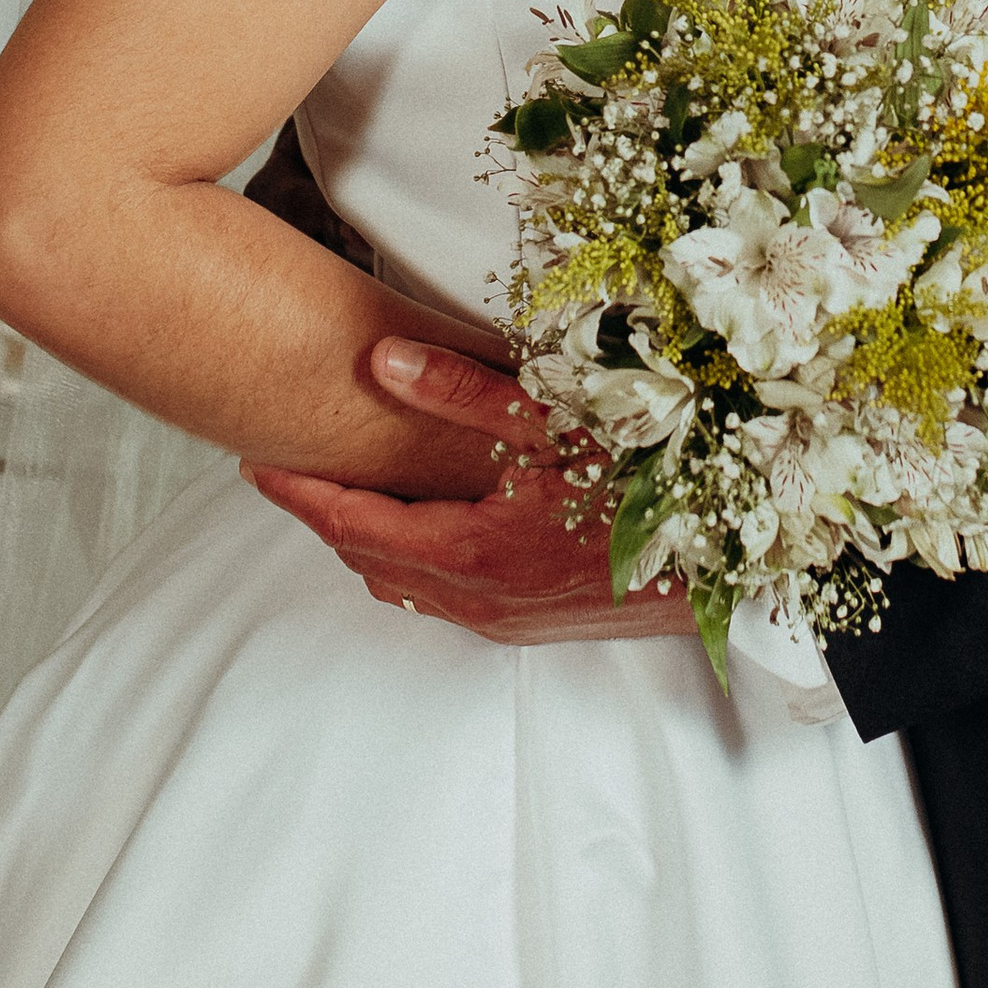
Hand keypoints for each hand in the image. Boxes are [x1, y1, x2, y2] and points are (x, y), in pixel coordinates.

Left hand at [242, 340, 699, 645]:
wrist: (732, 563)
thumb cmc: (655, 486)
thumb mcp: (558, 421)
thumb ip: (463, 391)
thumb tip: (380, 361)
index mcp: (470, 549)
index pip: (351, 522)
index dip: (298, 492)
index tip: (255, 464)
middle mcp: (478, 597)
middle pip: (368, 558)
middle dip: (324, 515)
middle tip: (288, 472)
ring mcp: (504, 619)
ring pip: (405, 584)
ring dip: (369, 541)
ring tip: (345, 493)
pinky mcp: (531, 625)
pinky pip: (444, 597)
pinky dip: (413, 561)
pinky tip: (424, 529)